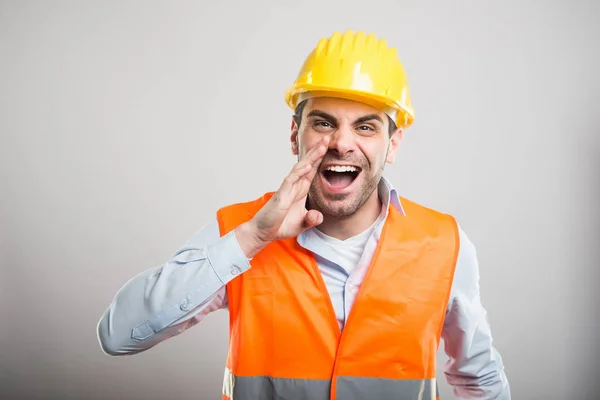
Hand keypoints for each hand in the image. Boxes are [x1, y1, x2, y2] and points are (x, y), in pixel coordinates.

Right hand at [236, 136, 329, 256]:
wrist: (263, 233)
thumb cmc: (280, 225)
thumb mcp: (301, 224)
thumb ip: (312, 219)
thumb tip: (319, 216)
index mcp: (300, 190)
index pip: (312, 171)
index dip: (320, 159)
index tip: (329, 147)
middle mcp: (294, 186)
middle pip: (308, 165)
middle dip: (317, 152)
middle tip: (327, 138)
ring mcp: (287, 189)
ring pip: (300, 169)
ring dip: (311, 157)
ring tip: (321, 146)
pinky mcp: (281, 196)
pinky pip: (291, 181)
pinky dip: (299, 172)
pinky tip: (308, 166)